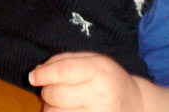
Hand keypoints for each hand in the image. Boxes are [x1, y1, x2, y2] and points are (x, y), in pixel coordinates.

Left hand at [29, 52, 143, 111]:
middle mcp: (101, 96)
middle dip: (47, 92)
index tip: (33, 77)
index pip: (64, 72)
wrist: (135, 104)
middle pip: (56, 95)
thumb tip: (36, 73)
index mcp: (100, 72)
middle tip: (55, 91)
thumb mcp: (92, 60)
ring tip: (64, 104)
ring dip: (52, 109)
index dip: (43, 74)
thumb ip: (62, 61)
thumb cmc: (108, 79)